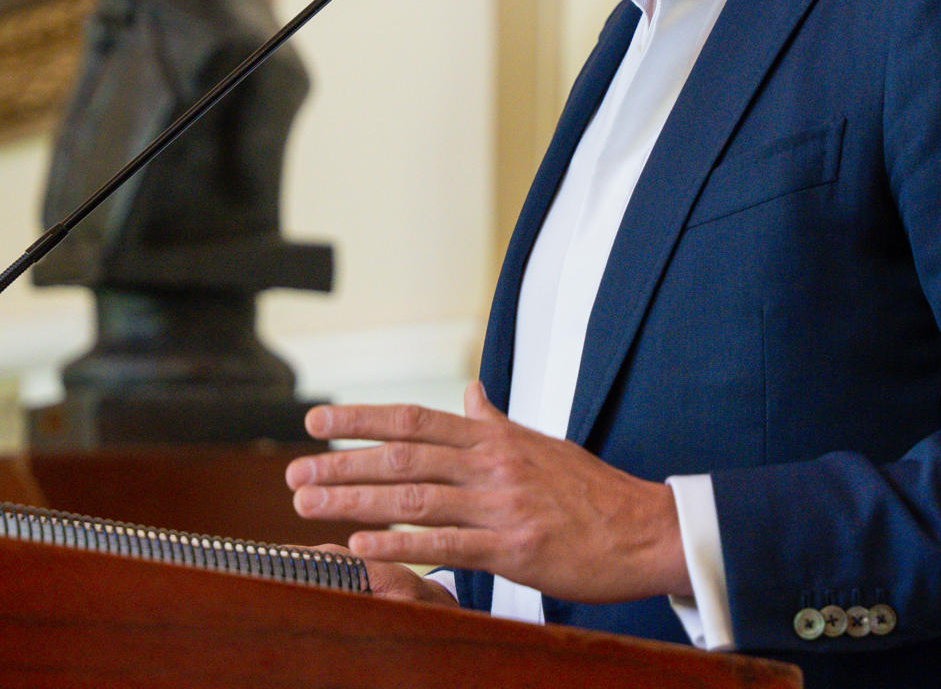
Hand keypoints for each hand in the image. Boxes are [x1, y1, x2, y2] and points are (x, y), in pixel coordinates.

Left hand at [286, 382, 688, 605]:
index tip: (317, 421)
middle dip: (341, 464)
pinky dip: (400, 544)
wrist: (646, 529)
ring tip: (308, 507)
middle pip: (402, 455)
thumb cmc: (593, 491)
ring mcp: (501, 505)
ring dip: (353, 502)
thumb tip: (469, 393)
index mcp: (494, 437)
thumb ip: (495, 422)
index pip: (414, 419)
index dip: (360, 418)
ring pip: (414, 497)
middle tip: (294, 473)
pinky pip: (446, 545)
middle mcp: (492, 463)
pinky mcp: (512, 548)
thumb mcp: (540, 444)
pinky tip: (362, 545)